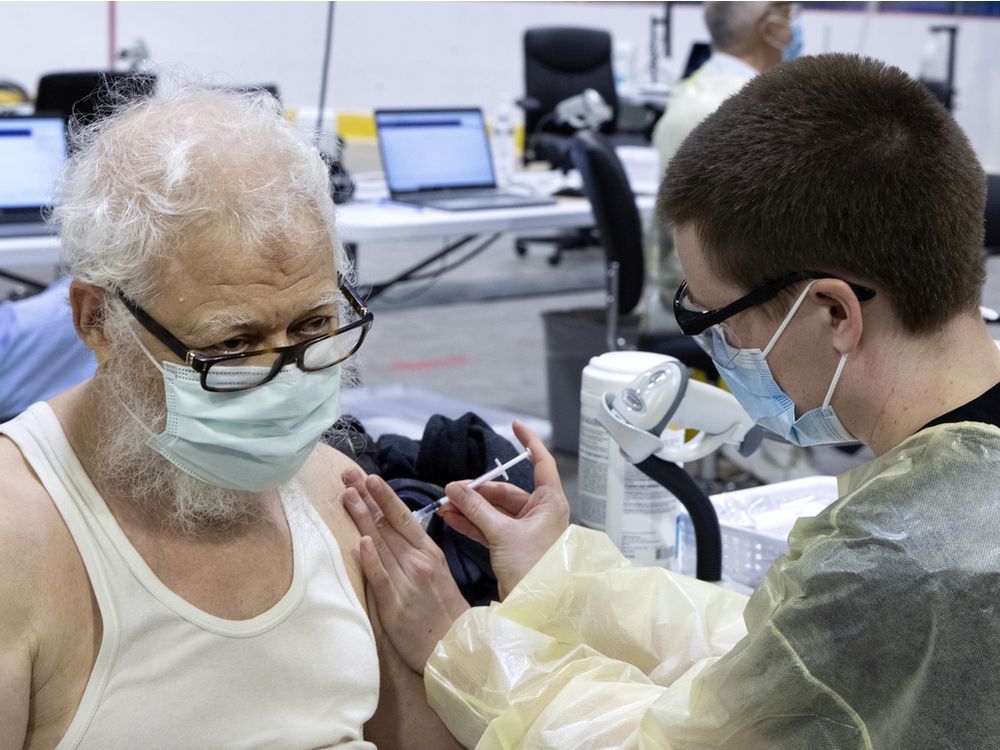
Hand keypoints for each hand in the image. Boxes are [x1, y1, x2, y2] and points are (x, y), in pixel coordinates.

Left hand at [342, 469, 469, 673]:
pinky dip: (371, 559)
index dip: (384, 496)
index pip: (403, 518)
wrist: (456, 649)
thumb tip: (392, 533)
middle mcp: (418, 563)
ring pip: (380, 544)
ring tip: (346, 494)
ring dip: (362, 517)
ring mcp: (406, 583)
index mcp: (429, 553)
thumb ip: (416, 554)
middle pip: (387, 525)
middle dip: (366, 497)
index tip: (369, 477)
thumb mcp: (438, 574)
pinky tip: (362, 541)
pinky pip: (381, 579)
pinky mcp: (394, 607)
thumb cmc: (444, 612)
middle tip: (347, 474)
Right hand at [439, 420, 569, 598]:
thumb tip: (454, 488)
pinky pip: (490, 527)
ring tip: (445, 505)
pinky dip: (472, 523)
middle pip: (506, 490)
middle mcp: (541, 513)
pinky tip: (451, 518)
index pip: (541, 462)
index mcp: (550, 503)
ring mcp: (527, 530)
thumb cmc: (534, 570)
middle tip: (452, 490)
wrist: (537, 609)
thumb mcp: (502, 534)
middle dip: (477, 490)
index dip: (528, 442)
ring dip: (470, 507)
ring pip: (495, 510)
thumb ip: (477, 509)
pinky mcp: (514, 546)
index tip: (514, 425)